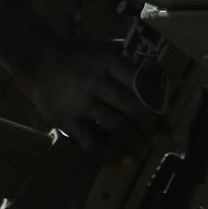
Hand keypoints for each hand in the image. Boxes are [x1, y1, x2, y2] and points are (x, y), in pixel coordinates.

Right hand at [17, 42, 161, 159]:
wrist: (40, 63)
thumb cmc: (83, 57)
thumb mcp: (109, 49)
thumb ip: (133, 62)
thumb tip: (162, 82)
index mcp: (112, 63)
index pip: (143, 84)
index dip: (158, 103)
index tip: (167, 115)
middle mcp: (99, 83)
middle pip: (133, 109)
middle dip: (150, 128)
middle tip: (157, 139)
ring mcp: (82, 104)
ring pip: (117, 127)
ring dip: (135, 143)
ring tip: (143, 152)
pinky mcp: (68, 122)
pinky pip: (92, 143)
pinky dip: (110, 155)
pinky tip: (122, 160)